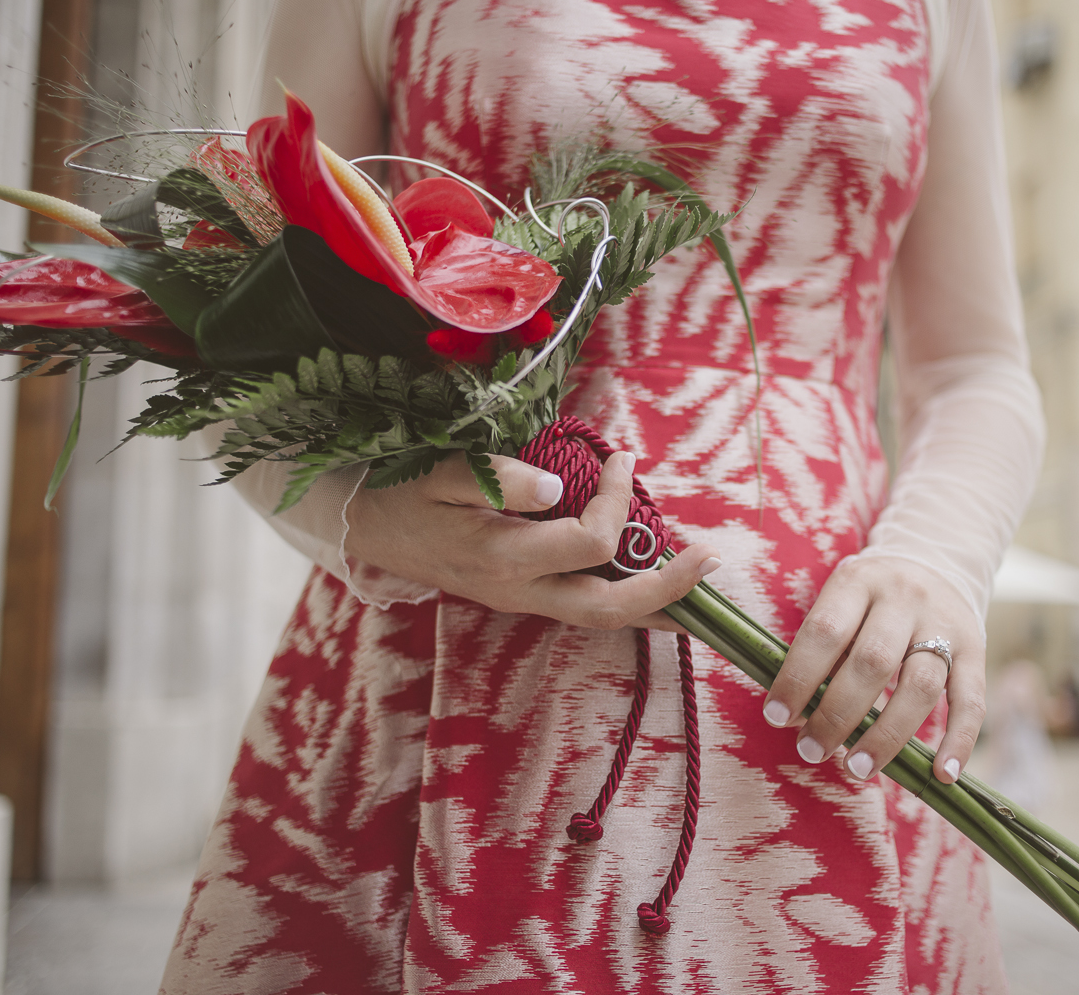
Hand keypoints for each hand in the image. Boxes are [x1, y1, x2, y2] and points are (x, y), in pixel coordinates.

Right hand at [343, 450, 720, 630]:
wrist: (366, 530)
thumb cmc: (404, 493)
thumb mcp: (439, 473)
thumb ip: (495, 478)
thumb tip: (555, 487)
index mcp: (501, 557)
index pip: (587, 541)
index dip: (617, 501)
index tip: (623, 459)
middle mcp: (519, 591)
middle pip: (607, 609)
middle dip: (667, 588)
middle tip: (711, 559)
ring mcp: (523, 602)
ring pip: (601, 619)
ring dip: (657, 605)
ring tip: (701, 585)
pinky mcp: (525, 599)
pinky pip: (587, 609)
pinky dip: (630, 600)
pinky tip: (658, 587)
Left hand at [761, 554, 984, 784]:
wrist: (936, 561)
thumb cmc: (869, 599)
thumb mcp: (841, 603)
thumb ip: (823, 653)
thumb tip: (798, 718)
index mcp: (859, 582)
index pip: (825, 631)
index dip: (798, 677)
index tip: (776, 717)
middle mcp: (904, 598)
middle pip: (873, 662)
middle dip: (837, 714)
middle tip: (811, 751)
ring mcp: (943, 624)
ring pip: (920, 686)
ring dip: (887, 735)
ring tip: (857, 768)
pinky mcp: (976, 650)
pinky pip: (972, 700)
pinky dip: (960, 741)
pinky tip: (941, 774)